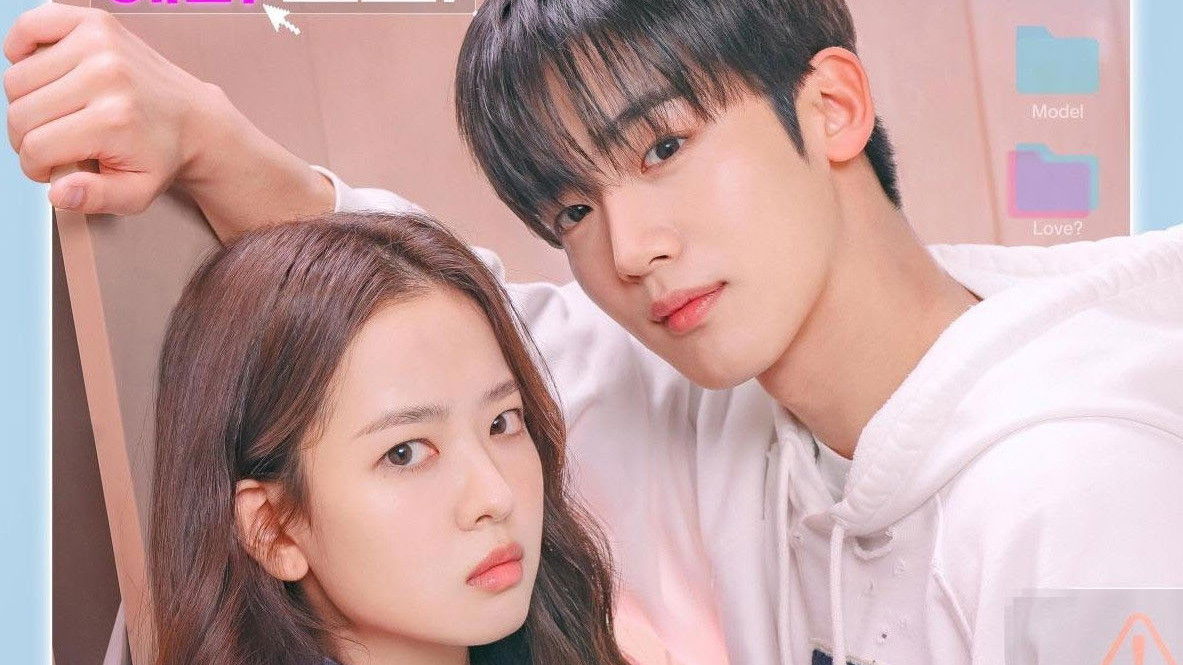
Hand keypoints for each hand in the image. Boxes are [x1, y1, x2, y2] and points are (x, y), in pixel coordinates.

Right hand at [4, 3, 225, 213]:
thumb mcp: (138, 192)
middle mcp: (105, 76)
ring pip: (17, 79)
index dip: (36, 166)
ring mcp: (99, 44)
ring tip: (57, 114)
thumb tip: (58, 192)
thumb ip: (96, 199)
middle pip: (21, 113)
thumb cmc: (160, 154)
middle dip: (29, 137)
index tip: (52, 168)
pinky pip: (31, 26)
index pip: (36, 148)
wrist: (194, 118)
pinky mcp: (94, 22)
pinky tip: (46, 73)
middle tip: (55, 143)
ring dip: (27, 102)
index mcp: (114, 121)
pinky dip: (23, 49)